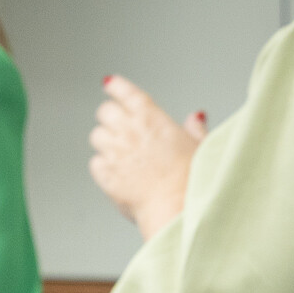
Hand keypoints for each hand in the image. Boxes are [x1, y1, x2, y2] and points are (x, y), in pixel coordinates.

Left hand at [89, 74, 206, 241]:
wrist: (175, 207)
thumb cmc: (190, 179)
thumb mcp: (199, 146)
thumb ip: (194, 128)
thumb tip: (195, 118)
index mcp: (150, 116)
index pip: (124, 91)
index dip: (116, 86)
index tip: (110, 85)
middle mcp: (128, 130)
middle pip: (104, 111)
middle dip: (110, 115)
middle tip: (118, 124)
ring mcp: (114, 152)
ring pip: (96, 135)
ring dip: (104, 140)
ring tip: (118, 151)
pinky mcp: (105, 175)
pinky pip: (95, 163)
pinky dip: (102, 165)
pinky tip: (116, 171)